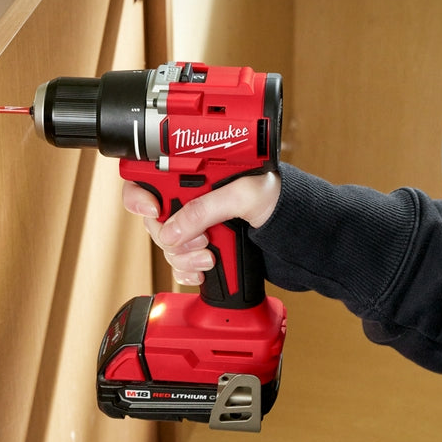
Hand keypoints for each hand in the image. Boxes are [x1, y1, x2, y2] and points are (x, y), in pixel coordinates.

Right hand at [122, 172, 281, 285]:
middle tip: (199, 240)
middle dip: (170, 234)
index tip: (154, 210)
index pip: (149, 176)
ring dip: (184, 256)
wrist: (301, 232)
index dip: (140, 194)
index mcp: (197, 171)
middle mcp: (192, 197)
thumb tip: (173, 230)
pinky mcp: (202, 248)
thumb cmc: (281, 199)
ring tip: (210, 256)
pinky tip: (207, 269)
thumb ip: (206, 208)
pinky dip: (188, 270)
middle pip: (153, 219)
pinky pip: (179, 263)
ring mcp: (196, 224)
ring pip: (166, 245)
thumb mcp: (244, 195)